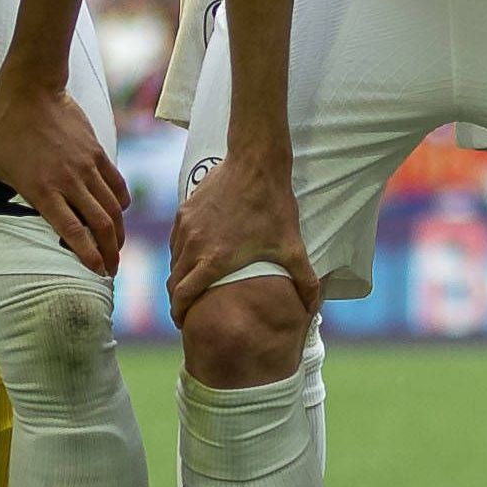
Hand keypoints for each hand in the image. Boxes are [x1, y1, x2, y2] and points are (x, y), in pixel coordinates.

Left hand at [0, 81, 130, 272]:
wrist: (31, 91)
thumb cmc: (0, 128)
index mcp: (42, 189)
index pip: (72, 230)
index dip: (86, 253)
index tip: (95, 271)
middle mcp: (69, 181)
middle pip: (100, 223)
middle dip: (110, 251)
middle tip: (112, 269)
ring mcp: (86, 166)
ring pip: (112, 206)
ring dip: (118, 231)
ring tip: (117, 247)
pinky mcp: (97, 152)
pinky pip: (116, 183)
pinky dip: (121, 201)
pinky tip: (119, 212)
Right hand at [168, 146, 319, 318]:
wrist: (255, 162)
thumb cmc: (273, 206)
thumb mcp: (292, 246)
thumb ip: (304, 280)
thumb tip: (313, 308)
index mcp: (214, 260)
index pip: (182, 296)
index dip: (179, 313)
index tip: (185, 323)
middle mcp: (193, 245)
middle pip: (173, 282)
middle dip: (177, 299)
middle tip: (189, 309)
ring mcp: (185, 227)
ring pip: (173, 261)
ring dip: (179, 276)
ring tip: (193, 284)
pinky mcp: (183, 211)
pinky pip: (175, 241)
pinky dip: (180, 254)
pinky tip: (195, 256)